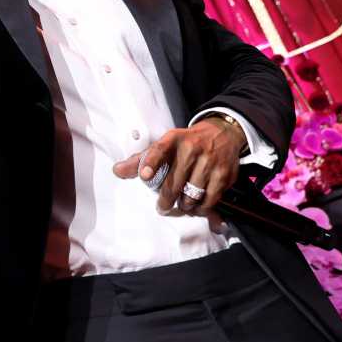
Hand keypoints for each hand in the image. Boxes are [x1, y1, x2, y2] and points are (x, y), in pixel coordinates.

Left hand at [112, 117, 245, 215]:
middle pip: (175, 182)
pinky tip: (196, 207)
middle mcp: (192, 148)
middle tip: (162, 207)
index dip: (151, 162)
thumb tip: (117, 171)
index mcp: (173, 139)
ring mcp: (209, 161)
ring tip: (181, 204)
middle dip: (166, 200)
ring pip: (192, 194)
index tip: (144, 175)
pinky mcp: (224, 174)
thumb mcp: (164, 145)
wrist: (222, 133)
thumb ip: (141, 159)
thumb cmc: (186, 143)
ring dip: (184, 205)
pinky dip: (202, 208)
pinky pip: (210, 200)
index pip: (159, 149)